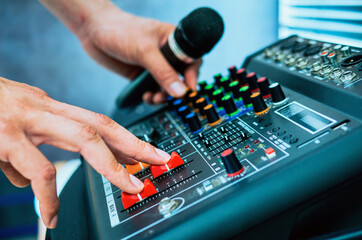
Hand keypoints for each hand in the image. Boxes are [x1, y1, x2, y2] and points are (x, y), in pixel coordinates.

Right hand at [0, 77, 169, 227]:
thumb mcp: (13, 123)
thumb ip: (29, 149)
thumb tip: (34, 182)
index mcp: (49, 107)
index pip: (99, 121)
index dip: (127, 138)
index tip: (149, 155)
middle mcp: (42, 109)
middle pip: (100, 125)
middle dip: (135, 145)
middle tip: (158, 163)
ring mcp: (24, 120)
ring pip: (81, 140)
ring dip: (110, 168)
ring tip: (129, 188)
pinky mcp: (1, 136)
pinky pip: (36, 169)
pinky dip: (47, 196)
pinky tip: (50, 215)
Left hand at [77, 3, 201, 103]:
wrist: (93, 31)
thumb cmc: (120, 29)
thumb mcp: (144, 51)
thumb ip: (163, 72)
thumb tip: (180, 91)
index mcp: (172, 40)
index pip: (191, 60)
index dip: (192, 76)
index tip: (188, 90)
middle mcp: (165, 54)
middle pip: (180, 76)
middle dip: (176, 89)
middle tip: (169, 96)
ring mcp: (154, 65)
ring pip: (166, 86)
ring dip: (163, 95)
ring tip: (155, 98)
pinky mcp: (142, 74)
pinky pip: (152, 89)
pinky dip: (152, 96)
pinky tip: (146, 97)